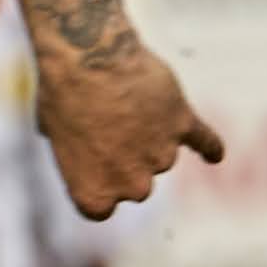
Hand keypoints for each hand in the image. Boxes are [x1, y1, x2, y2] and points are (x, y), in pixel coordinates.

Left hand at [31, 33, 224, 213]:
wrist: (89, 58)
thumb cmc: (62, 93)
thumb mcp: (52, 130)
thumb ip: (75, 148)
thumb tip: (88, 137)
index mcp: (94, 195)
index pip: (101, 208)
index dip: (96, 181)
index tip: (91, 159)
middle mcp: (134, 186)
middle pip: (137, 184)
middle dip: (126, 159)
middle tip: (109, 123)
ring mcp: (162, 157)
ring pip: (161, 154)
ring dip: (150, 134)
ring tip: (129, 101)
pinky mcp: (183, 125)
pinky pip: (204, 142)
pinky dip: (209, 147)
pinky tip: (215, 155)